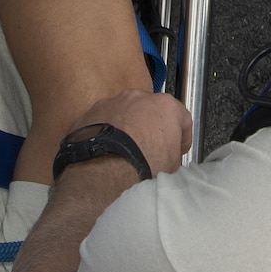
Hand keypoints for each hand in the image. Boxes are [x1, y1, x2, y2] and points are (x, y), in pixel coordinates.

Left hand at [63, 89, 192, 176]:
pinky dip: (104, 135)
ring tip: (124, 153)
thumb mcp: (172, 166)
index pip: (181, 117)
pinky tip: (105, 153)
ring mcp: (111, 104)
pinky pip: (101, 124)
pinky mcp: (88, 115)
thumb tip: (168, 161)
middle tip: (150, 150)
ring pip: (123, 115)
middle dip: (151, 128)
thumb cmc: (143, 167)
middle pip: (150, 112)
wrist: (104, 174)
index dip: (182, 135)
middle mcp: (138, 98)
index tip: (178, 147)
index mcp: (165, 107)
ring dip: (126, 129)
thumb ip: (174, 155)